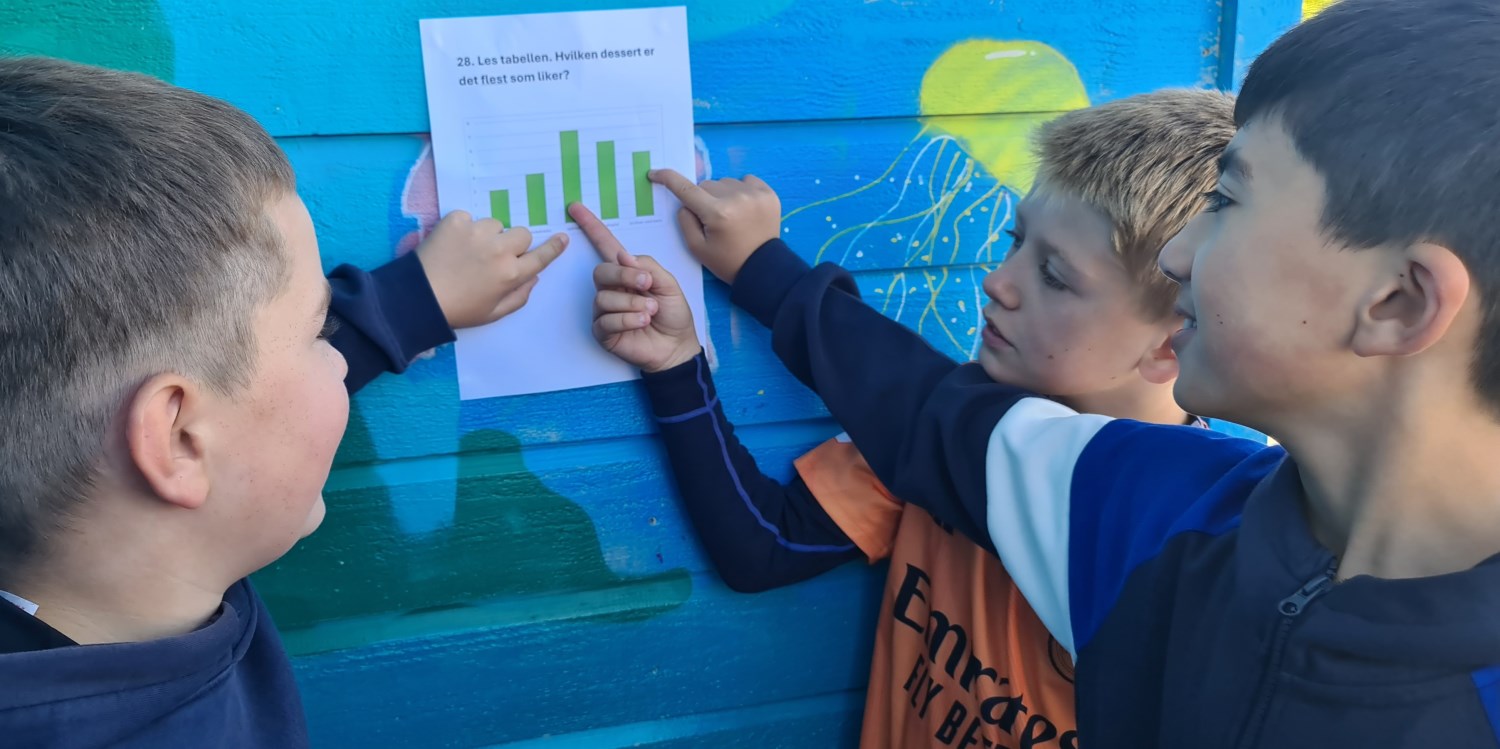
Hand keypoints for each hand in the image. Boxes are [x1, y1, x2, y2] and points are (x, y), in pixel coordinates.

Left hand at [415, 210, 567, 328]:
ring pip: (496, 224)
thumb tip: (533, 277)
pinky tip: (452, 244)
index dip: (553, 247)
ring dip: (487, 235)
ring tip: (467, 252)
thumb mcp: (494, 314)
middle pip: (521, 234)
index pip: (541, 256)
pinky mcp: (456, 220)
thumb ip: (520, 296)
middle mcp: (499, 249)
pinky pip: (469, 217)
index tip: (561, 237)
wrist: (417, 297)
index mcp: (511, 274)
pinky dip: (464, 228)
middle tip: (494, 256)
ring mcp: (477, 232)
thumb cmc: (458, 310)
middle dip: (512, 244)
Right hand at [570, 202, 701, 372]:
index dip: (591, 227)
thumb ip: (647, 266)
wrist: (677, 346)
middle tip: (648, 284)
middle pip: (601, 272)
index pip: (605, 246)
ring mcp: (604, 310)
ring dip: (632, 303)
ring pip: (604, 297)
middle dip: (625, 277)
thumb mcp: (668, 283)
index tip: (576, 208)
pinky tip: (642, 322)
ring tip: (651, 311)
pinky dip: (628, 319)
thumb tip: (622, 257)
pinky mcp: (603, 331)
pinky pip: (606, 320)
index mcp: (626, 272)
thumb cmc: (673, 314)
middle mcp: (611, 288)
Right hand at [649, 169, 781, 284]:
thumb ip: (685, 221)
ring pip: (725, 182)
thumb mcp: (697, 248)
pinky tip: (744, 208)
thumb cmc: (727, 261)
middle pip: (706, 185)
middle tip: (711, 219)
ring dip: (722, 194)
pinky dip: (740, 190)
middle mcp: (736, 198)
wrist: (763, 268)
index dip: (668, 179)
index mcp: (716, 213)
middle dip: (703, 198)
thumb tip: (685, 202)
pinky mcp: (768, 193)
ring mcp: (754, 194)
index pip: (686, 189)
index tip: (655, 173)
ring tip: (731, 215)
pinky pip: (746, 180)